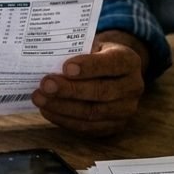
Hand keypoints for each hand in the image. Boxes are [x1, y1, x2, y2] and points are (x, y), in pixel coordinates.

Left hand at [32, 31, 147, 133]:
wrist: (113, 73)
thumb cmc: (97, 56)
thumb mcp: (93, 45)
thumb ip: (77, 51)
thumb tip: (48, 60)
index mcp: (129, 61)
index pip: (111, 64)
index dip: (89, 67)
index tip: (66, 67)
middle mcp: (133, 87)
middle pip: (101, 92)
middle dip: (70, 90)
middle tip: (45, 85)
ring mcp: (125, 110)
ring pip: (93, 112)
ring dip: (62, 107)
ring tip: (40, 98)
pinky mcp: (114, 126)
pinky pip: (87, 127)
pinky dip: (64, 120)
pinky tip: (48, 110)